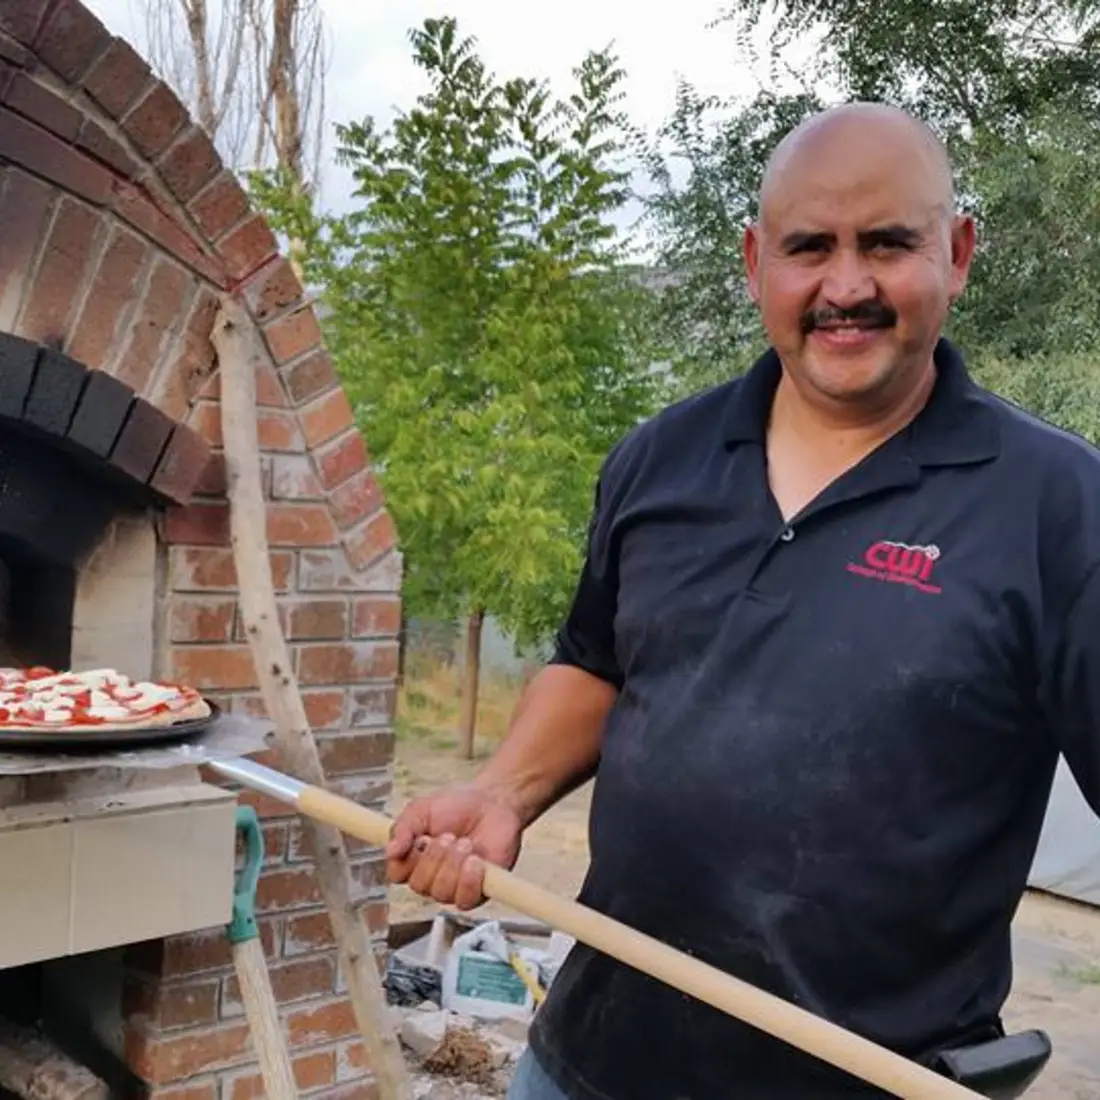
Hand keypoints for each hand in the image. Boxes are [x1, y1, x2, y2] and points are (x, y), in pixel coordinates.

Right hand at [385, 784, 523, 909]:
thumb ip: (403, 828)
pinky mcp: (478, 891)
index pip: (396, 874)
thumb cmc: (458, 805)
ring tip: (466, 843)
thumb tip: (390, 851)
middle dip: (435, 857)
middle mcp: (432, 877)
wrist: (493, 802)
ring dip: (454, 864)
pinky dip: (469, 880)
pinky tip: (475, 861)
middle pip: (419, 885)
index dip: (407, 859)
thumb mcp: (422, 809)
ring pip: (442, 892)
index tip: (420, 838)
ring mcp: (454, 887)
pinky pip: (465, 900)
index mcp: (413, 859)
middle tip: (448, 836)